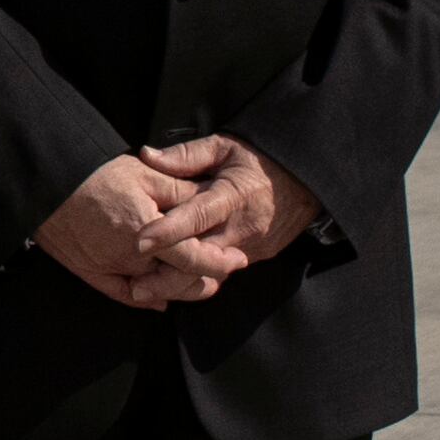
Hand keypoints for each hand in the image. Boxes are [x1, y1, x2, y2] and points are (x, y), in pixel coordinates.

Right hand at [35, 153, 222, 309]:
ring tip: (197, 280)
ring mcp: (111, 270)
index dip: (222, 262)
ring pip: (157, 291)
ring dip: (180, 289)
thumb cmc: (92, 174)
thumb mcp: (143, 172)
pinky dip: (146, 298)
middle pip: (180, 282)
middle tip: (222, 270)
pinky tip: (158, 298)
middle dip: (206, 279)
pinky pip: (125, 295)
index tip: (238, 259)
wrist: (40, 183)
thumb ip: (180, 191)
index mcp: (148, 234)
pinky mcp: (92, 273)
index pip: (196, 259)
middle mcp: (132, 259)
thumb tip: (211, 200)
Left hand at [134, 135, 320, 281]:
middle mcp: (243, 227)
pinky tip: (170, 287)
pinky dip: (197, 280)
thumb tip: (147, 155)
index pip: (197, 216)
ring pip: (211, 272)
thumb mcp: (225, 147)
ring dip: (180, 284)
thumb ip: (187, 155)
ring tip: (144, 292)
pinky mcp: (255, 257)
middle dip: (168, 274)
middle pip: (202, 257)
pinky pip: (222, 273)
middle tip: (134, 287)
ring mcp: (251, 247)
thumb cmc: (259, 160)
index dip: (169, 230)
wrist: (305, 180)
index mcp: (233, 196)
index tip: (140, 241)